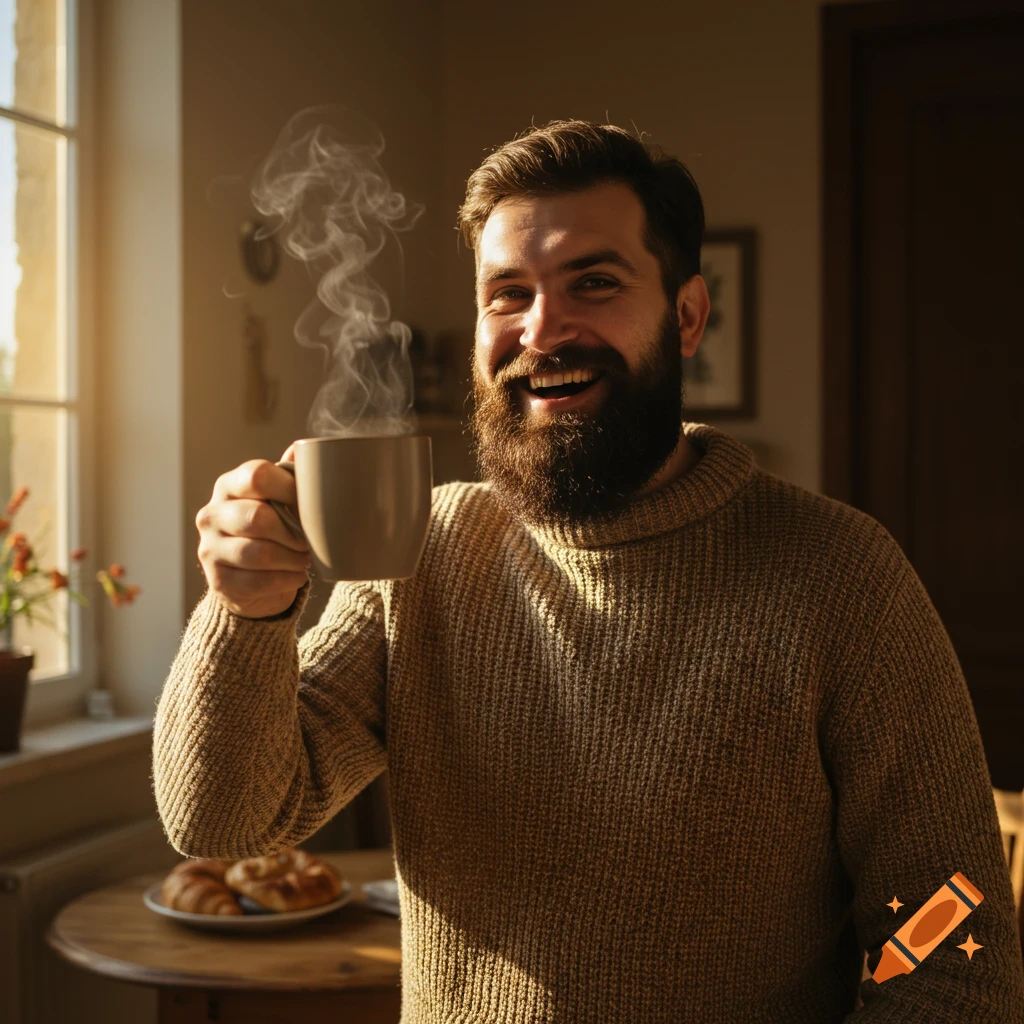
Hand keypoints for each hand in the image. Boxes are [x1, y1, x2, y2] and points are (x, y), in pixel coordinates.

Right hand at [196, 447, 310, 618]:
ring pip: (259, 554)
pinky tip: (296, 576)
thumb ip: (291, 476)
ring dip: (292, 559)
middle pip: (258, 517)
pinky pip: (258, 582)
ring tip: (304, 559)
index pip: (256, 475)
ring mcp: (210, 548)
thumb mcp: (280, 499)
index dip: (290, 489)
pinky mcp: (218, 581)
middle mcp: (212, 514)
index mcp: (229, 486)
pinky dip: (286, 580)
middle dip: (293, 532)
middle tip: (308, 540)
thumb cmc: (273, 529)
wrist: (252, 578)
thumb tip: (306, 449)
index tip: (312, 504)